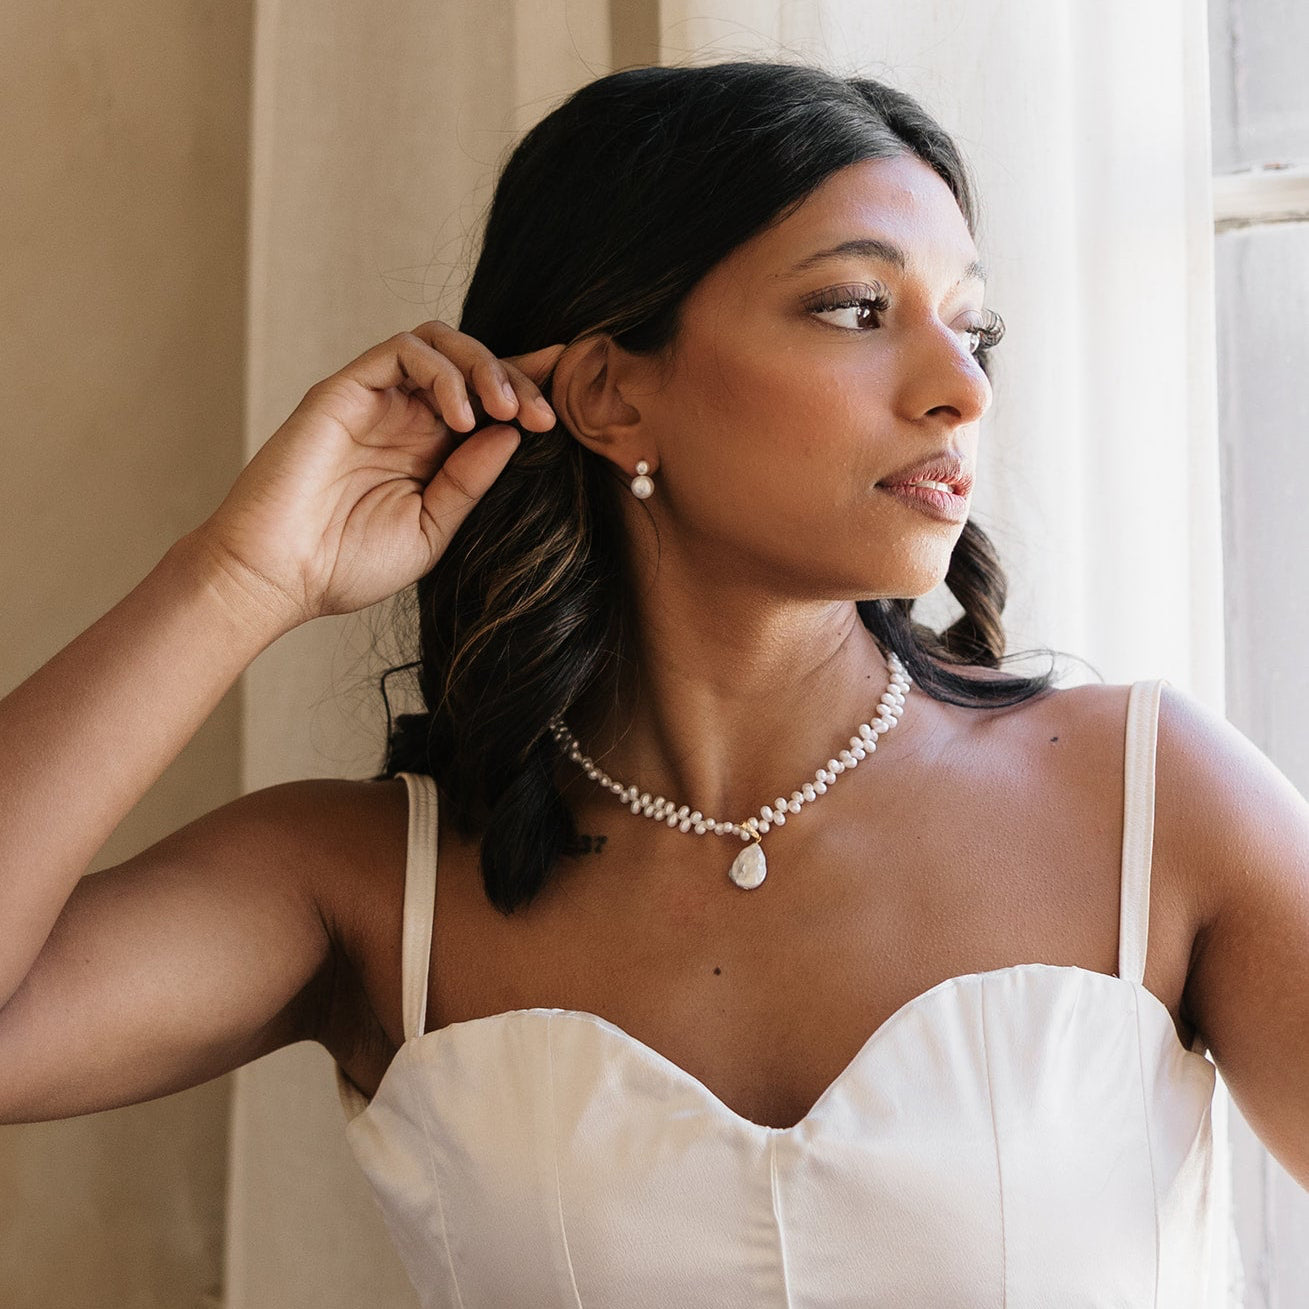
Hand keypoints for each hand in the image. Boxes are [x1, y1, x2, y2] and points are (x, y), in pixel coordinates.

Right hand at [194, 321, 564, 627]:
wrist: (280, 577)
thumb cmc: (347, 564)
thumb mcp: (433, 528)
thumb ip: (471, 480)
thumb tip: (514, 434)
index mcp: (429, 450)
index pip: (486, 401)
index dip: (529, 386)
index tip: (573, 392)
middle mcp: (405, 417)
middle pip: (473, 363)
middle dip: (518, 379)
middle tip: (544, 414)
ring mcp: (375, 400)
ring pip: (441, 342)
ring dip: (485, 366)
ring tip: (506, 410)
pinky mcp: (345, 389)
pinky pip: (403, 351)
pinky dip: (443, 371)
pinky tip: (463, 417)